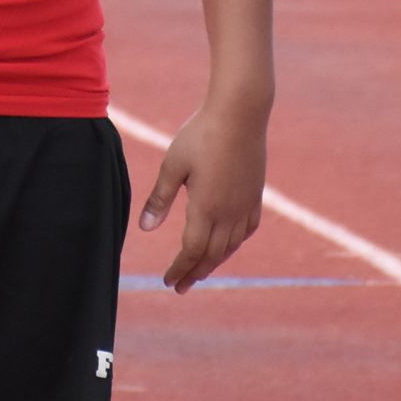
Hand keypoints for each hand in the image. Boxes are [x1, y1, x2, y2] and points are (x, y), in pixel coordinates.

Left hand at [139, 100, 266, 293]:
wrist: (241, 113)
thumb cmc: (201, 134)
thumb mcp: (173, 164)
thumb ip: (160, 198)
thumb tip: (144, 229)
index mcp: (205, 208)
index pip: (191, 251)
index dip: (179, 269)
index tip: (168, 282)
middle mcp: (229, 213)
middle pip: (212, 254)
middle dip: (194, 272)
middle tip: (181, 287)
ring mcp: (246, 204)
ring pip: (231, 245)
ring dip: (214, 261)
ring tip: (201, 270)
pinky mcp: (256, 193)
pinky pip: (247, 229)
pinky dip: (236, 243)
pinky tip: (230, 243)